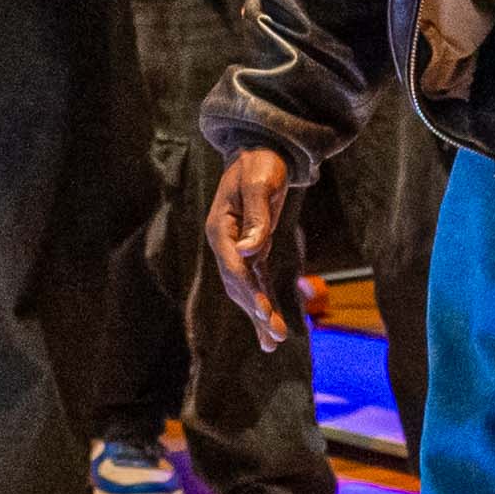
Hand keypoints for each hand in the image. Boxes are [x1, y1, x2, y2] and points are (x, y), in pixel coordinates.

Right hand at [206, 150, 295, 348]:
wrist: (260, 151)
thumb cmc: (260, 163)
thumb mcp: (260, 184)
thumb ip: (256, 217)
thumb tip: (251, 249)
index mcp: (220, 227)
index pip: (232, 264)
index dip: (247, 287)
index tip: (262, 309)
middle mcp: (225, 243)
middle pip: (237, 283)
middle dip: (255, 309)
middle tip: (274, 334)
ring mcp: (237, 250)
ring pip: (247, 289)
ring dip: (259, 315)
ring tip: (274, 342)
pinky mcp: (253, 252)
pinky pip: (257, 283)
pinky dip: (264, 304)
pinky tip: (270, 330)